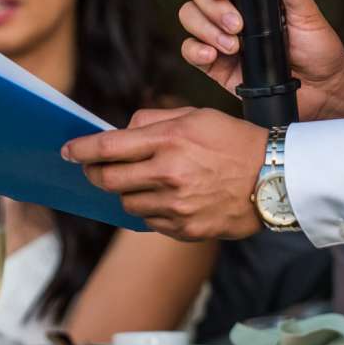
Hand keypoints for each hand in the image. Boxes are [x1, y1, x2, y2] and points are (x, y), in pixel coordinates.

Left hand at [62, 107, 269, 240]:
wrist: (275, 177)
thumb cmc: (235, 141)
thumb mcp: (197, 116)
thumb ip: (155, 121)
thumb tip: (122, 131)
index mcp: (170, 139)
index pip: (109, 147)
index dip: (81, 150)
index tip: (67, 151)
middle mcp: (169, 173)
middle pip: (109, 180)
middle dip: (95, 174)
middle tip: (94, 170)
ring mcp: (176, 205)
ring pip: (127, 203)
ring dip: (127, 192)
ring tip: (144, 182)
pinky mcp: (185, 229)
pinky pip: (150, 222)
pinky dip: (151, 210)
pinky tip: (168, 199)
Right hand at [177, 0, 343, 120]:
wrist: (320, 90)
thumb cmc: (317, 48)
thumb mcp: (308, 14)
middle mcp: (231, 11)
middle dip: (213, 8)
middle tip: (238, 26)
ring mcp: (220, 36)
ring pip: (190, 18)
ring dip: (206, 29)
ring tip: (233, 47)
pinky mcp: (215, 64)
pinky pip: (189, 51)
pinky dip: (194, 50)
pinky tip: (213, 56)